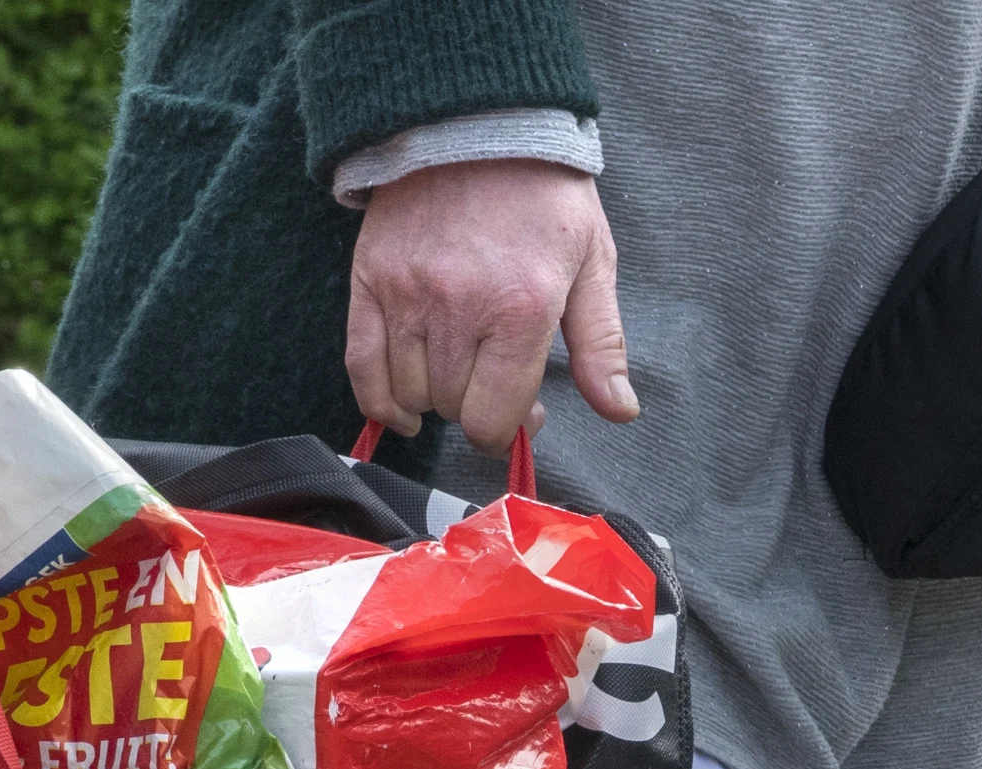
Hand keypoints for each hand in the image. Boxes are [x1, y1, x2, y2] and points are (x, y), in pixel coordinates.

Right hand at [345, 158, 636, 457]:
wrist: (476, 122)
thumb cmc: (543, 194)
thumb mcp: (592, 261)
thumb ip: (601, 343)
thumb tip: (619, 410)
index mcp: (520, 308)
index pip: (492, 417)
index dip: (505, 432)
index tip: (515, 420)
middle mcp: (458, 308)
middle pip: (451, 407)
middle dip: (475, 408)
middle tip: (492, 383)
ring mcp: (407, 296)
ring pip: (410, 393)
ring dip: (433, 398)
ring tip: (456, 373)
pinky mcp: (370, 282)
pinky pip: (362, 368)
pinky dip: (379, 401)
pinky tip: (402, 410)